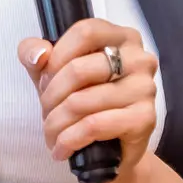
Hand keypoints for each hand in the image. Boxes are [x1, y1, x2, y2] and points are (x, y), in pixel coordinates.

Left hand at [18, 18, 158, 182]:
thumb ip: (37, 54)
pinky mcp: (144, 119)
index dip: (56, 57)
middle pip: (79, 69)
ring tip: (52, 134)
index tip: (45, 79)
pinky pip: (94, 125)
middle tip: (46, 112)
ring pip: (81, 101)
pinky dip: (70, 139)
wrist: (112, 150)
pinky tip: (63, 148)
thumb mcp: (55, 74)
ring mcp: (145, 88)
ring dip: (56, 123)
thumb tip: (38, 54)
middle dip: (51, 96)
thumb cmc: (85, 105)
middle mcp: (140, 59)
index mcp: (122, 38)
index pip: (85, 32)